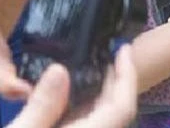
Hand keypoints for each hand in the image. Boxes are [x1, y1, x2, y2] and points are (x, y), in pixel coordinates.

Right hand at [7, 45, 136, 127]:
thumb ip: (42, 106)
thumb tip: (60, 69)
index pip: (122, 107)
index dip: (128, 76)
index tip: (124, 49)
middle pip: (115, 110)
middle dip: (113, 80)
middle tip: (104, 51)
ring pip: (100, 117)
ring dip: (97, 94)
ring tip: (86, 64)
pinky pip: (86, 123)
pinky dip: (81, 107)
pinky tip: (67, 93)